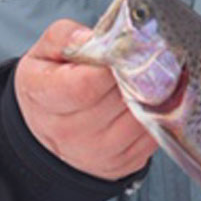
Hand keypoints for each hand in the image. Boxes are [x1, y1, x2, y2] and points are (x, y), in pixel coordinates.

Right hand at [14, 19, 156, 180]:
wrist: (48, 132)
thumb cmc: (50, 85)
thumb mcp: (43, 54)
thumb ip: (66, 38)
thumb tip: (93, 39)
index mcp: (45, 98)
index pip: (86, 86)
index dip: (111, 64)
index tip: (122, 49)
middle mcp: (69, 132)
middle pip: (120, 98)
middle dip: (134, 74)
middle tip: (139, 58)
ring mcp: (98, 152)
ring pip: (141, 116)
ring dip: (151, 93)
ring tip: (144, 77)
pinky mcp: (124, 162)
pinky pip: (154, 133)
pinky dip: (157, 113)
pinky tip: (147, 99)